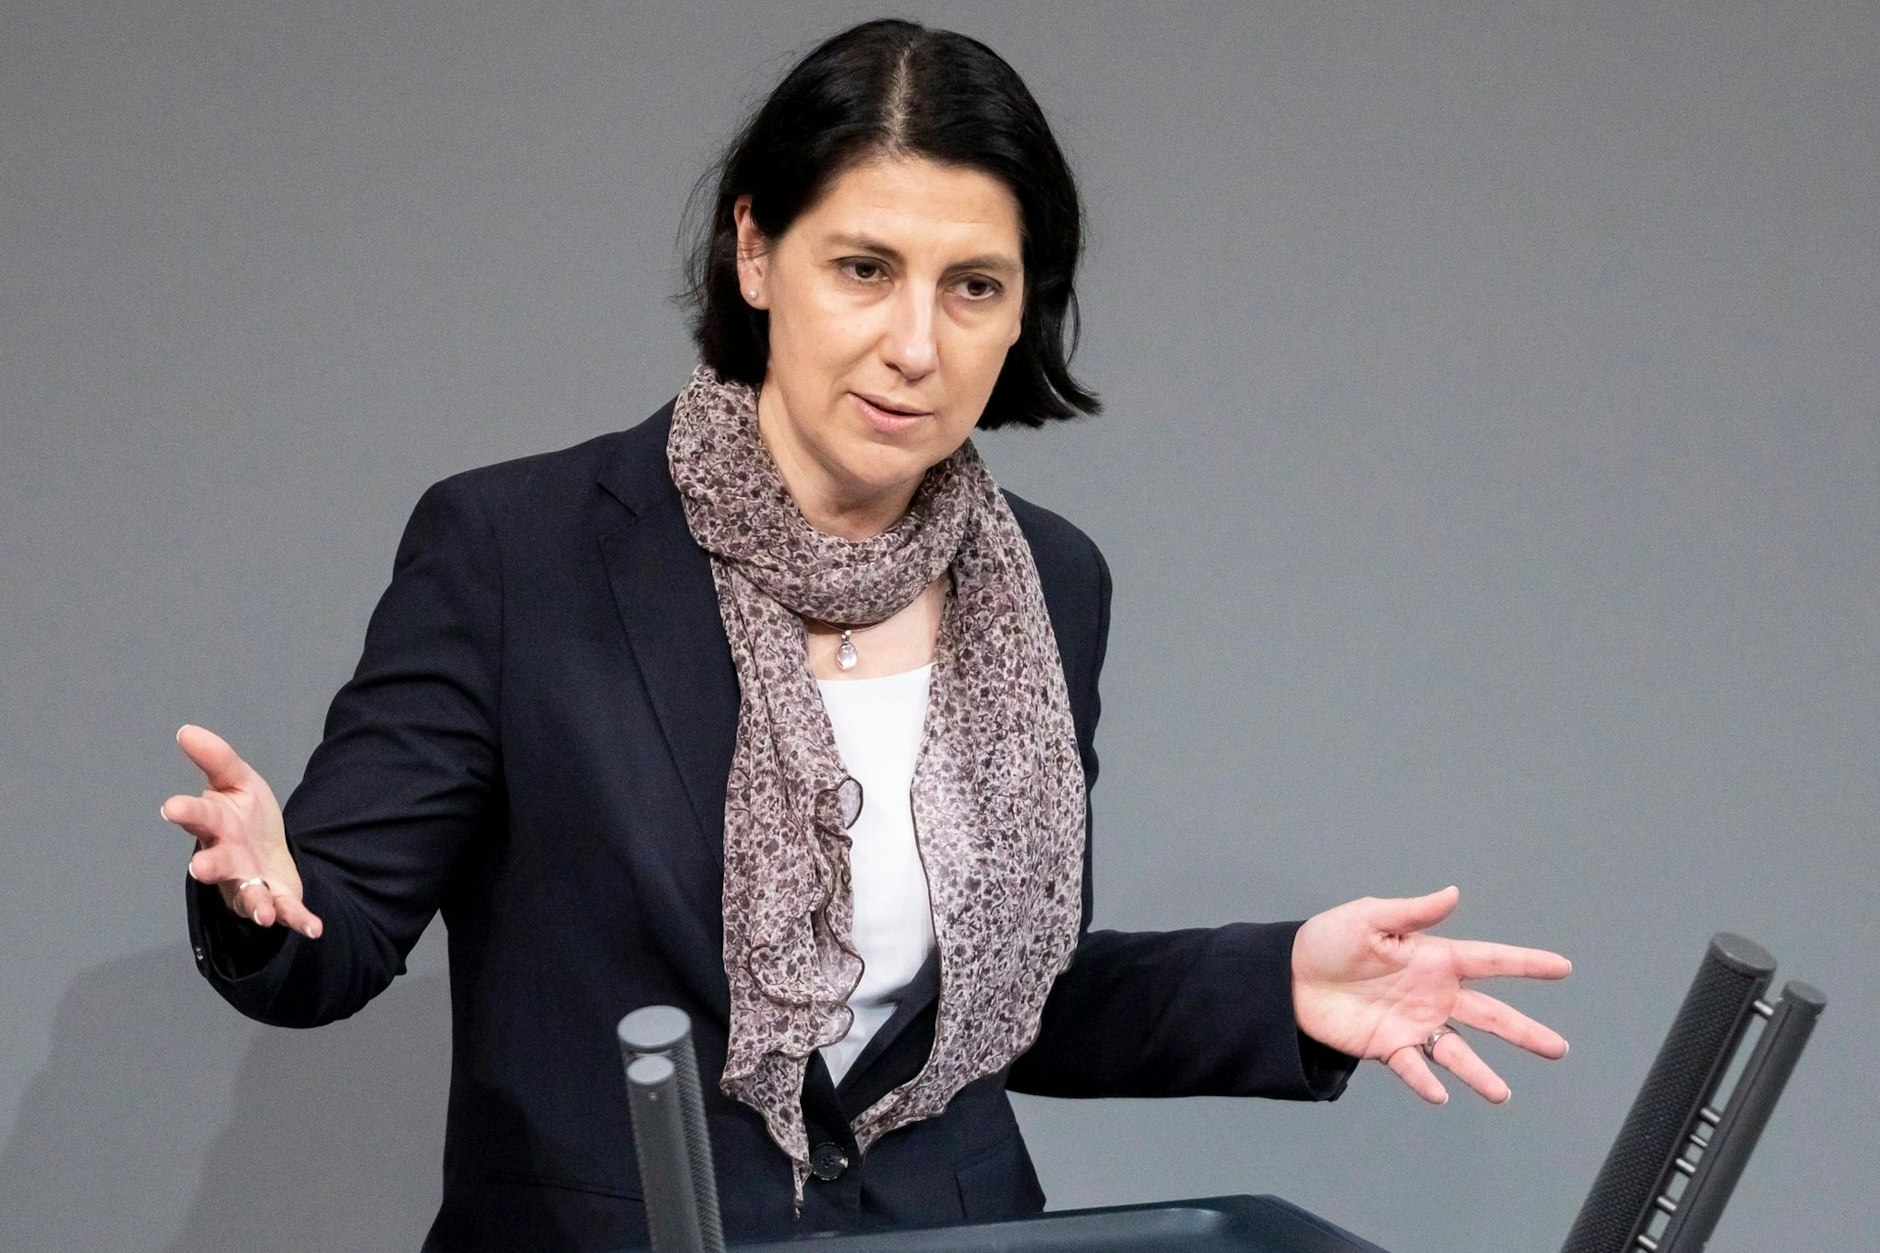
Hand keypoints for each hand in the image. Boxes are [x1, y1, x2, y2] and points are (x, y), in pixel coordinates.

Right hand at [160, 724, 322, 938]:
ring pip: (247, 895)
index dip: (184, 810)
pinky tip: (313, 928)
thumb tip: (185, 730)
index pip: (196, 814)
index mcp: (214, 823)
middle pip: (214, 862)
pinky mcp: (273, 898)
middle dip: (209, 865)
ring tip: (263, 913)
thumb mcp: (237, 780)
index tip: (171, 808)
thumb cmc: (243, 815)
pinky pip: (286, 911)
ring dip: (255, 904)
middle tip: (199, 868)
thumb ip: (216, 759)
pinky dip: (298, 920)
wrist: (267, 848)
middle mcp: (226, 856)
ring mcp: (247, 881)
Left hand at [1291, 885, 1566, 1103]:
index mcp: (1434, 959)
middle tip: (1558, 1048)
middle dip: (1523, 1031)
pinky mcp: (1388, 1047)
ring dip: (1479, 1073)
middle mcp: (1433, 995)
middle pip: (1488, 1016)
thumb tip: (1453, 893)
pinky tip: (1440, 1094)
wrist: (1288, 978)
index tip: (1562, 968)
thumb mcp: (1369, 917)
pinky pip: (1413, 1067)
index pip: (1489, 961)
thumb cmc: (1329, 940)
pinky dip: (1426, 1081)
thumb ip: (1413, 912)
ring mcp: (1414, 1024)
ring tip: (1501, 1094)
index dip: (1525, 964)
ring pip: (1458, 1052)